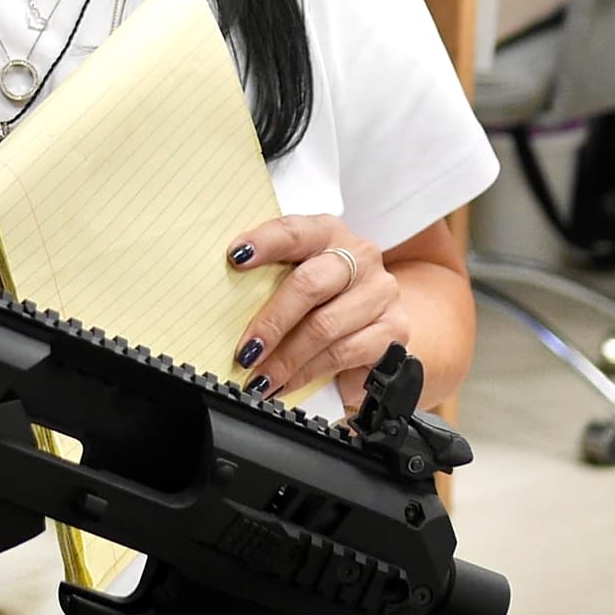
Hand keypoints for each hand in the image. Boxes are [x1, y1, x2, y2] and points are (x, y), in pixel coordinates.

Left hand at [227, 216, 411, 412]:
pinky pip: (343, 355)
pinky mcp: (393, 329)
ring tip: (259, 377)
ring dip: (285, 359)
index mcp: (328, 232)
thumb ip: (269, 278)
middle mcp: (360, 257)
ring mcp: (380, 292)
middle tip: (246, 351)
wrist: (376, 314)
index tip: (235, 257)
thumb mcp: (298, 275)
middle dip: (272, 322)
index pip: (294, 231)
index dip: (264, 243)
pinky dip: (307, 374)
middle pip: (310, 285)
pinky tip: (286, 383)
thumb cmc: (324, 294)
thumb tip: (222, 303)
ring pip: (325, 327)